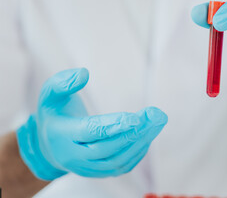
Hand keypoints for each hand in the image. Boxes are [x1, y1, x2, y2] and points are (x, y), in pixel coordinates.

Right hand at [16, 68, 166, 179]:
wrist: (49, 144)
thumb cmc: (55, 113)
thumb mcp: (50, 94)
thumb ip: (63, 82)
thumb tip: (84, 73)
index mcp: (61, 135)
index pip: (91, 132)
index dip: (114, 125)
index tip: (136, 117)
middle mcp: (73, 157)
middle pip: (108, 148)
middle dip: (133, 132)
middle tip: (155, 115)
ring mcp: (86, 168)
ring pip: (117, 161)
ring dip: (140, 142)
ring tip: (157, 121)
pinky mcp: (98, 173)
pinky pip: (121, 167)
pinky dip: (137, 152)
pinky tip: (148, 134)